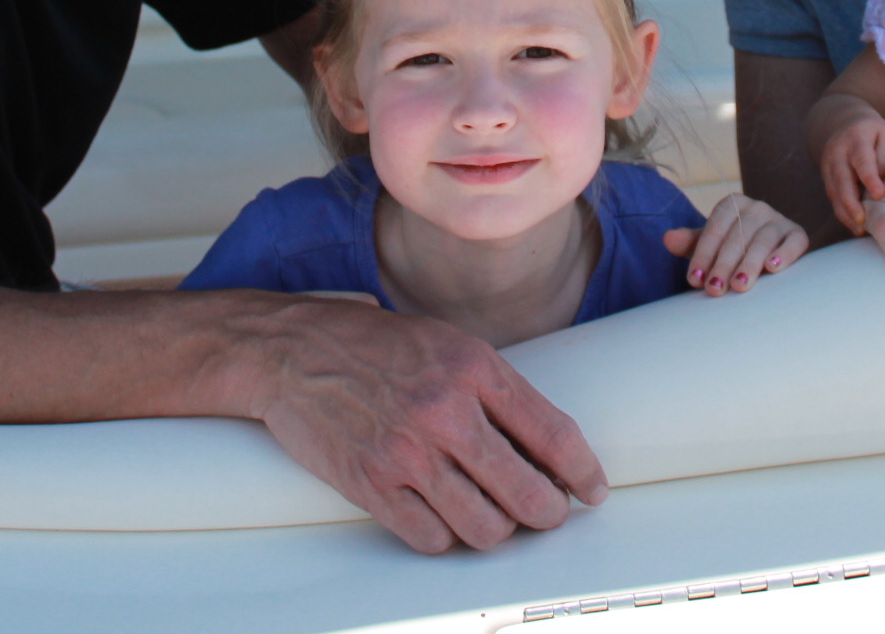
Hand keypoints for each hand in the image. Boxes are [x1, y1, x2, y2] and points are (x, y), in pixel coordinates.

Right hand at [252, 296, 605, 552]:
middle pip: (527, 493)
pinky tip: (443, 517)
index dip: (582, 472)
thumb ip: (495, 390)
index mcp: (474, 367)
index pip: (553, 433)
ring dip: (497, 530)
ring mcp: (407, 452)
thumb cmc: (374, 344)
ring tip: (492, 516)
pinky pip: (431, 540)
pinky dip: (445, 537)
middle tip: (545, 514)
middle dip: (547, 514)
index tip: (592, 491)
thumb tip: (546, 447)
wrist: (292, 350)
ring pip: (484, 528)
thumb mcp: (447, 343)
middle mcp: (445, 411)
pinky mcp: (371, 484)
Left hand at [664, 194, 809, 294]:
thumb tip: (668, 239)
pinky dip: (784, 254)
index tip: (695, 280)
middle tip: (715, 289)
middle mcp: (757, 208)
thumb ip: (691, 242)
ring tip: (739, 286)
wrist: (767, 251)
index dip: (703, 255)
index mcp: (732, 204)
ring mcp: (779, 220)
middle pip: (737, 237)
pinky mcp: (798, 234)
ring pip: (763, 241)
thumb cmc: (733, 248)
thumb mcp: (711, 244)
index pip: (715, 229)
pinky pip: (794, 242)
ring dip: (749, 265)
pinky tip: (773, 268)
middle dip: (723, 265)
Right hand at [819, 114, 884, 233]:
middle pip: (842, 179)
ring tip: (861, 229)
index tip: (880, 194)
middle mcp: (837, 153)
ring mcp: (828, 167)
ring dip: (846, 212)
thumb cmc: (873, 134)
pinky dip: (843, 214)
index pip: (862, 160)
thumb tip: (879, 187)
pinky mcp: (826, 180)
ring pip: (834, 193)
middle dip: (851, 202)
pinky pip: (833, 199)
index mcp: (856, 139)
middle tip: (863, 220)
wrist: (843, 124)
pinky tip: (856, 227)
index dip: (870, 178)